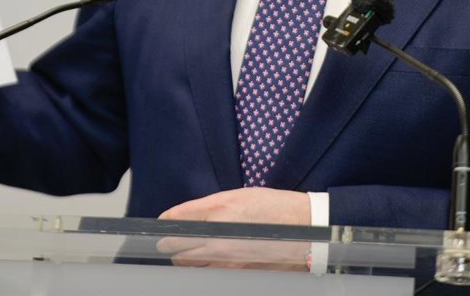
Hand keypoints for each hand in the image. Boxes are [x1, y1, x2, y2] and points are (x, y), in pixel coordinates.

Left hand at [156, 188, 311, 269]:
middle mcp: (218, 234)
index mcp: (219, 207)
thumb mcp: (240, 196)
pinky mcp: (235, 273)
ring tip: (191, 252)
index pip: (176, 219)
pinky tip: (211, 260)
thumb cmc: (275, 209)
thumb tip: (188, 217)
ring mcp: (226, 257)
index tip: (163, 225)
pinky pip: (208, 273)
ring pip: (188, 263)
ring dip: (185, 257)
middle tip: (172, 241)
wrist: (306, 230)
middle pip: (175, 245)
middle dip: (171, 243)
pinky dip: (204, 268)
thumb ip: (211, 207)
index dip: (165, 223)